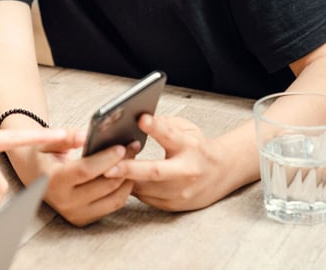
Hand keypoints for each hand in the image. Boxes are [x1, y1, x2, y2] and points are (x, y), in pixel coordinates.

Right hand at [38, 142, 133, 225]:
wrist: (33, 176)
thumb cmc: (42, 155)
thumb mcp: (47, 141)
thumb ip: (66, 137)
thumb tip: (86, 136)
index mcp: (52, 180)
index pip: (85, 170)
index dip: (106, 159)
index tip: (121, 147)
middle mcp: (64, 201)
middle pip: (103, 185)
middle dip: (122, 165)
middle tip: (132, 148)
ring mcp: (75, 213)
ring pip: (113, 198)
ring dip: (127, 179)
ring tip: (133, 160)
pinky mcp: (83, 219)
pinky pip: (112, 205)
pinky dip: (123, 190)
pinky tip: (126, 174)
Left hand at [105, 113, 229, 211]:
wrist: (222, 173)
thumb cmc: (197, 147)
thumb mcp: (187, 128)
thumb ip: (163, 123)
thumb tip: (134, 119)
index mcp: (190, 147)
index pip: (171, 136)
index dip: (156, 127)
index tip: (141, 118)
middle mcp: (186, 171)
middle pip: (155, 172)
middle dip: (129, 169)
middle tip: (107, 167)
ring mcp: (180, 192)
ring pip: (145, 188)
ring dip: (123, 180)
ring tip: (103, 170)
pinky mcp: (173, 205)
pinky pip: (144, 197)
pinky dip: (129, 188)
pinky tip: (117, 180)